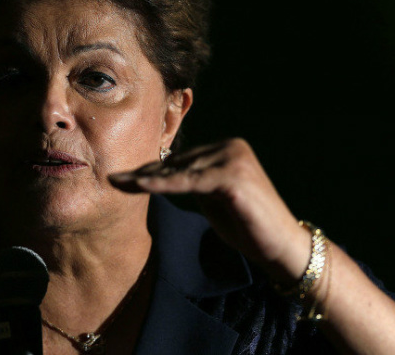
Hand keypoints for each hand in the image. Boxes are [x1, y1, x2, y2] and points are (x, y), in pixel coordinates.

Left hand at [109, 138, 310, 283]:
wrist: (282, 247)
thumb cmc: (247, 225)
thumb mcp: (212, 198)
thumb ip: (192, 182)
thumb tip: (161, 174)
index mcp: (226, 148)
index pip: (181, 160)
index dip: (150, 170)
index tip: (123, 177)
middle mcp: (230, 147)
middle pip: (176, 162)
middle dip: (143, 174)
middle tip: (113, 179)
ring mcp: (233, 158)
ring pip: (179, 171)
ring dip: (147, 179)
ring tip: (118, 183)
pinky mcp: (232, 176)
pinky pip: (189, 182)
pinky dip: (163, 185)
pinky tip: (139, 186)